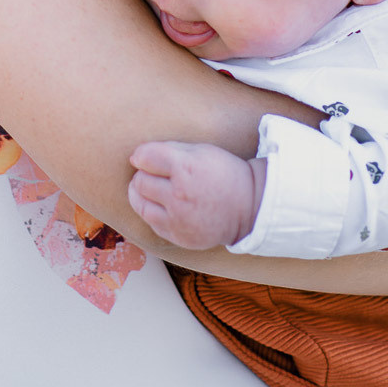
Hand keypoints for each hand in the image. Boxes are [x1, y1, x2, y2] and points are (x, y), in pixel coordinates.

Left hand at [127, 139, 262, 249]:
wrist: (248, 206)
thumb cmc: (224, 174)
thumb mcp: (201, 150)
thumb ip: (170, 150)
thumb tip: (139, 156)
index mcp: (185, 167)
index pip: (145, 158)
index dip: (141, 155)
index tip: (143, 157)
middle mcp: (179, 194)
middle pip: (140, 181)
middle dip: (142, 174)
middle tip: (151, 173)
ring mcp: (178, 218)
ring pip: (141, 203)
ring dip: (140, 193)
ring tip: (150, 189)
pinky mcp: (178, 236)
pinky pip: (151, 222)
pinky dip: (151, 211)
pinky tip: (160, 205)